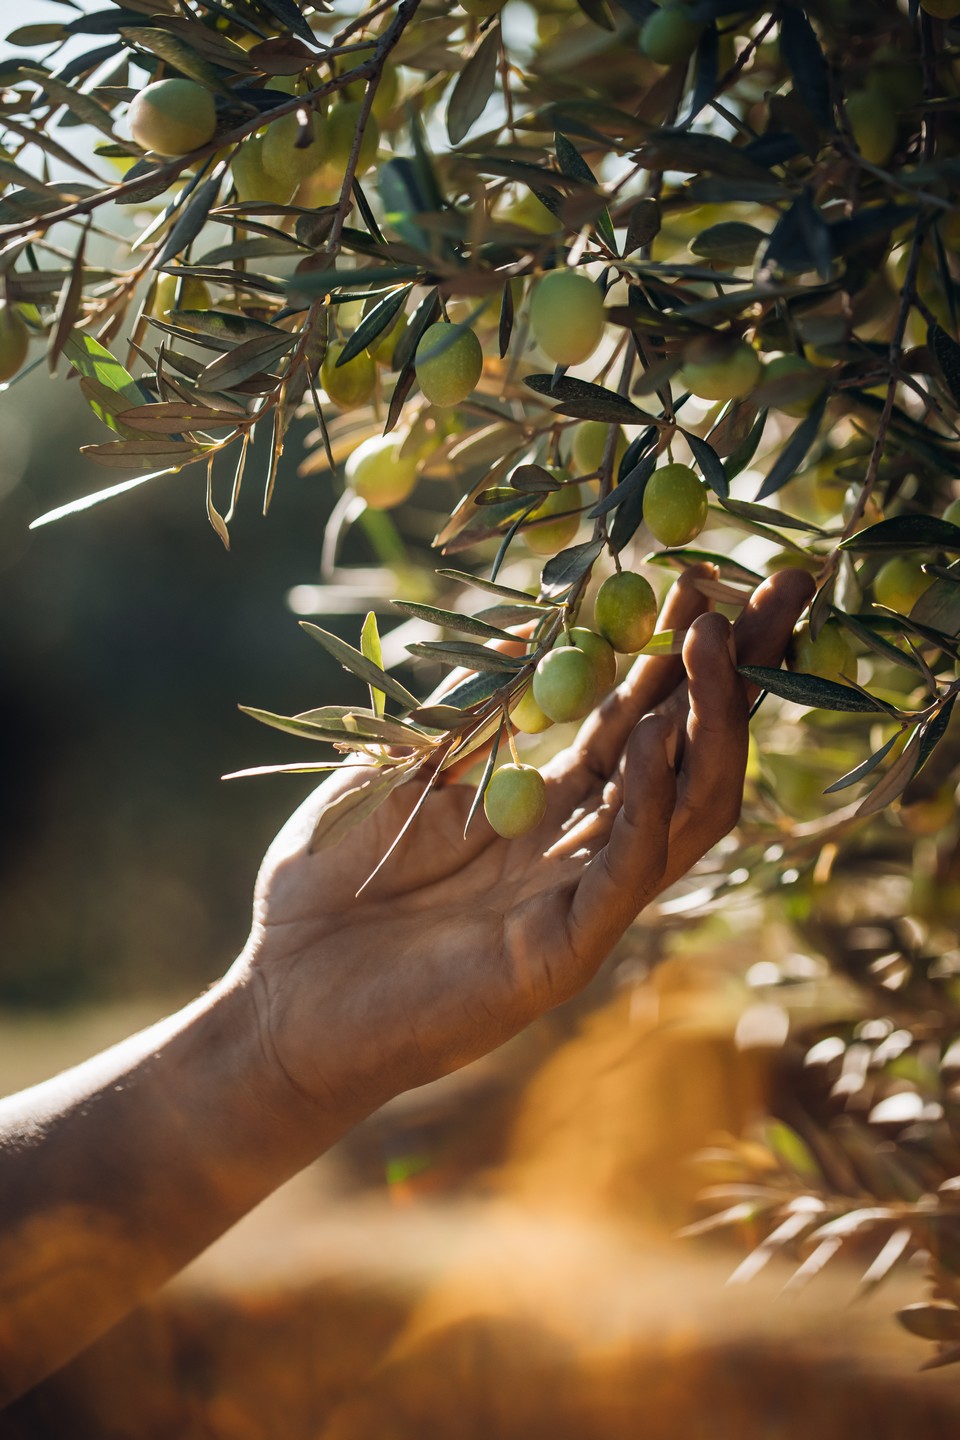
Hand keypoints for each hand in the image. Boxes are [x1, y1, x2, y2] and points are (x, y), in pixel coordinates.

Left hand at [236, 568, 812, 1124]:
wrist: (280, 994)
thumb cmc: (328, 880)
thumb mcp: (401, 768)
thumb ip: (474, 714)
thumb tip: (533, 632)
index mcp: (545, 803)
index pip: (641, 716)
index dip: (678, 652)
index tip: (710, 575)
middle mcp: (580, 848)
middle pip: (687, 753)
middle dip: (736, 673)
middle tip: (784, 591)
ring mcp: (579, 901)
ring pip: (684, 812)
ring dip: (709, 726)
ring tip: (716, 644)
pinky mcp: (561, 953)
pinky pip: (628, 872)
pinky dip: (650, 804)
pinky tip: (660, 735)